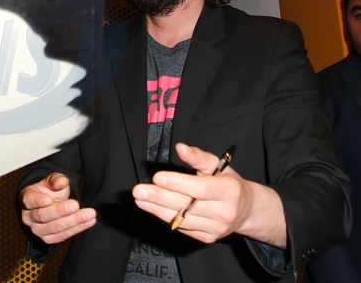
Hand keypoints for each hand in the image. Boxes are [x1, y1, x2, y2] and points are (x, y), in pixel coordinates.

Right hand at [20, 173, 96, 244]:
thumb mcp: (52, 181)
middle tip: (76, 204)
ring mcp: (37, 229)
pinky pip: (63, 235)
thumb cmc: (49, 191)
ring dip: (74, 221)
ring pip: (55, 228)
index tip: (48, 199)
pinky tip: (89, 221)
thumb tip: (62, 182)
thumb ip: (56, 180)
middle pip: (43, 215)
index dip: (38, 200)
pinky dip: (78, 228)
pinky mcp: (48, 238)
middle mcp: (28, 217)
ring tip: (89, 214)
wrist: (49, 203)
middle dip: (61, 211)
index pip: (29, 200)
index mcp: (27, 198)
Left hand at [132, 143, 285, 246]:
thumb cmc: (229, 183)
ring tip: (140, 199)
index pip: (200, 189)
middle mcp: (225, 212)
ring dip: (157, 209)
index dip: (178, 183)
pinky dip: (166, 218)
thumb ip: (198, 157)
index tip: (157, 177)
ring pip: (182, 219)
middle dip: (159, 197)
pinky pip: (183, 228)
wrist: (247, 210)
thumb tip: (180, 147)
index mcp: (230, 191)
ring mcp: (216, 228)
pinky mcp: (208, 238)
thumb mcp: (219, 166)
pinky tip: (152, 208)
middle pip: (187, 205)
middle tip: (138, 190)